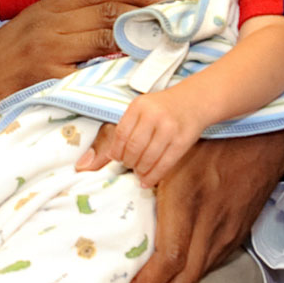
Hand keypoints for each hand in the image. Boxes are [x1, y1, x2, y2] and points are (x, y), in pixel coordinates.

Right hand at [0, 0, 172, 102]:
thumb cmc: (6, 60)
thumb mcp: (32, 29)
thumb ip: (64, 20)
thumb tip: (108, 15)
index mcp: (48, 8)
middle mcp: (49, 24)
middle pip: (105, 10)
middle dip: (144, 9)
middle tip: (176, 13)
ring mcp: (49, 49)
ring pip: (103, 36)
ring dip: (136, 37)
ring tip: (164, 39)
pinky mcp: (48, 76)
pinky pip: (89, 71)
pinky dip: (113, 69)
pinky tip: (134, 70)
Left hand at [85, 93, 204, 187]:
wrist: (194, 101)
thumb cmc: (161, 109)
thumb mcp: (139, 111)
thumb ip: (118, 132)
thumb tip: (89, 164)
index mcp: (139, 106)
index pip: (120, 134)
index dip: (116, 152)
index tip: (116, 158)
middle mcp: (154, 115)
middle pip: (133, 148)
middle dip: (128, 162)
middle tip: (129, 165)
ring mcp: (169, 128)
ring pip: (148, 158)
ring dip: (140, 170)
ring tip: (139, 172)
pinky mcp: (182, 141)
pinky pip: (164, 164)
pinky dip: (154, 176)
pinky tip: (147, 181)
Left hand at [127, 126, 283, 282]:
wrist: (267, 138)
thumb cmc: (211, 135)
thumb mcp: (164, 139)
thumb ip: (120, 148)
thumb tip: (86, 163)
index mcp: (186, 199)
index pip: (169, 259)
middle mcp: (209, 223)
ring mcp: (226, 233)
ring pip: (195, 277)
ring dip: (172, 281)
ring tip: (150, 272)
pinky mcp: (237, 235)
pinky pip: (209, 263)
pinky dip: (189, 267)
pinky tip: (176, 254)